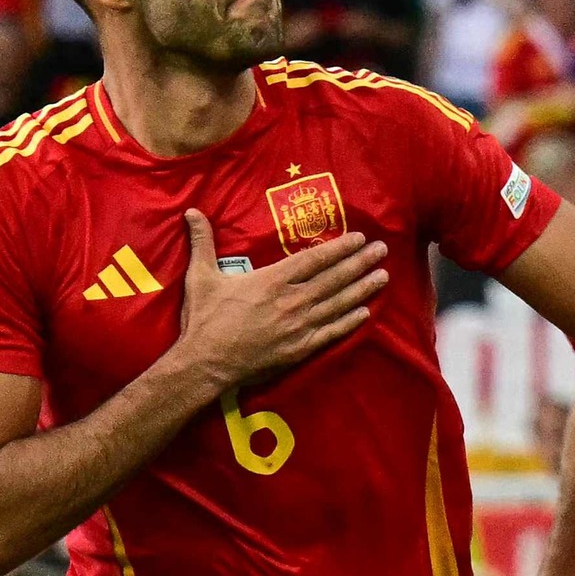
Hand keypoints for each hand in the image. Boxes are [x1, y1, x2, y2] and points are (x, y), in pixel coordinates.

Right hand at [173, 209, 387, 388]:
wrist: (205, 363)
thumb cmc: (204, 320)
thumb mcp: (201, 277)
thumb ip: (202, 242)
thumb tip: (191, 212)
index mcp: (272, 280)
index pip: (315, 259)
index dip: (340, 247)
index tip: (360, 238)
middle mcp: (291, 301)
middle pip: (334, 278)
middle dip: (360, 263)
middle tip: (382, 250)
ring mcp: (298, 326)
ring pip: (338, 304)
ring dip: (362, 289)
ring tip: (383, 276)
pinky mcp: (299, 349)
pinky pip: (331, 333)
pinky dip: (349, 322)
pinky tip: (365, 313)